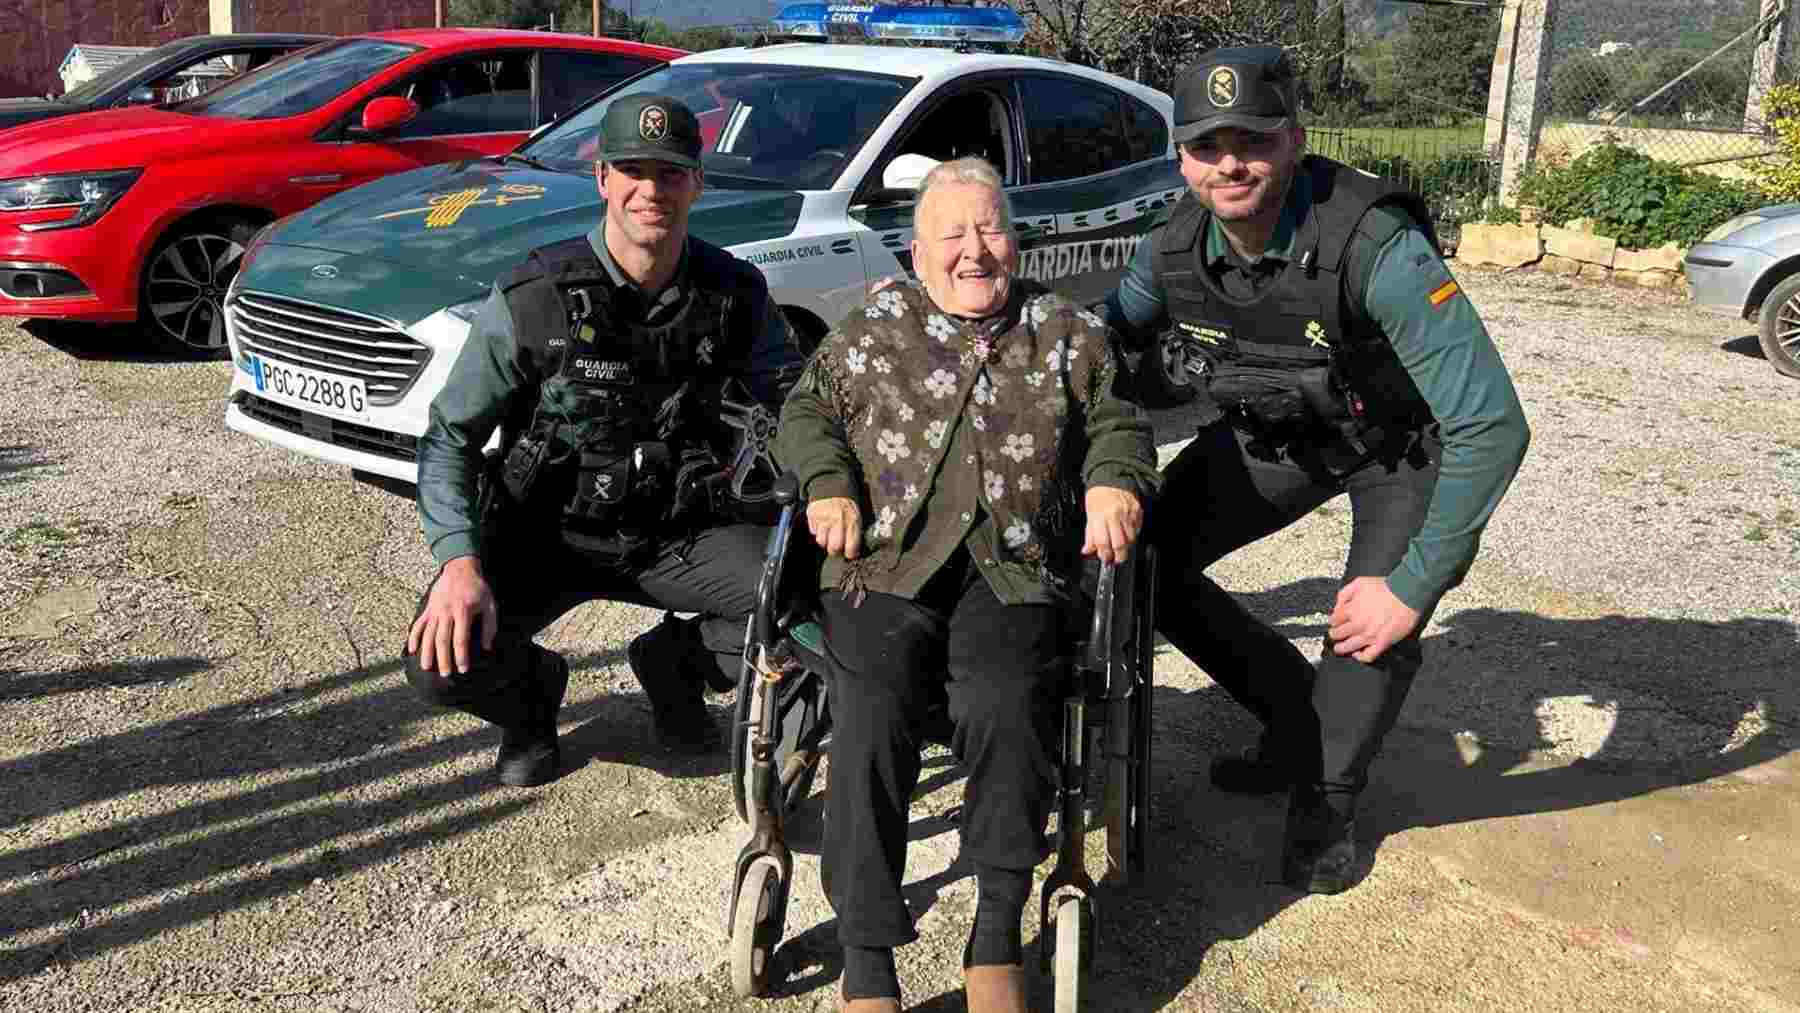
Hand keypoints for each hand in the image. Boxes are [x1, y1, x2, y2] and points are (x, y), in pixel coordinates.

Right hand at [406, 555, 497, 676]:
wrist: (460, 568)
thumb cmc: (477, 588)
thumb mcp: (490, 605)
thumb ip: (489, 626)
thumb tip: (487, 647)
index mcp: (463, 611)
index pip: (460, 638)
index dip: (461, 655)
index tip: (463, 669)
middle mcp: (446, 611)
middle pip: (442, 639)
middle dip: (443, 659)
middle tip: (445, 675)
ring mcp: (435, 610)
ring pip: (428, 634)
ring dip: (427, 652)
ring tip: (426, 667)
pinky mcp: (428, 609)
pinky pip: (418, 624)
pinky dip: (414, 637)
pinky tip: (412, 650)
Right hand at [806, 497, 863, 559]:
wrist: (832, 486)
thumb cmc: (847, 505)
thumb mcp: (857, 516)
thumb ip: (856, 532)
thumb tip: (855, 551)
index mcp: (853, 520)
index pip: (851, 547)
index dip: (850, 554)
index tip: (849, 554)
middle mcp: (838, 520)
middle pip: (834, 548)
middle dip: (835, 550)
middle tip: (837, 546)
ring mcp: (824, 518)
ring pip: (821, 541)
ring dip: (825, 540)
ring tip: (829, 533)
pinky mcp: (813, 516)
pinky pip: (813, 532)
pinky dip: (818, 531)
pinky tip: (823, 524)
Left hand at [1081, 486, 1142, 565]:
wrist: (1110, 481)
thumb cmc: (1098, 498)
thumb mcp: (1089, 516)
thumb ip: (1090, 536)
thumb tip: (1087, 550)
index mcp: (1100, 516)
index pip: (1103, 542)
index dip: (1104, 554)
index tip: (1105, 558)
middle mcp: (1114, 514)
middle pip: (1119, 543)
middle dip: (1119, 556)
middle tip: (1116, 559)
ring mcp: (1127, 512)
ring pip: (1131, 538)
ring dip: (1126, 546)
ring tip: (1121, 546)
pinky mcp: (1137, 510)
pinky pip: (1137, 529)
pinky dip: (1133, 535)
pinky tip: (1127, 534)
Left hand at [1327, 576, 1419, 663]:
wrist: (1407, 593)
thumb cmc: (1387, 587)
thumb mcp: (1359, 582)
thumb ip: (1344, 594)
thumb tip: (1337, 607)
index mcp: (1352, 610)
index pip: (1333, 620)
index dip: (1332, 621)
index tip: (1334, 622)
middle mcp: (1358, 624)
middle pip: (1338, 634)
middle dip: (1334, 634)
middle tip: (1335, 634)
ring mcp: (1370, 635)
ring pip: (1348, 647)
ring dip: (1341, 648)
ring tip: (1339, 648)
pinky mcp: (1382, 643)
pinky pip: (1368, 656)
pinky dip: (1360, 657)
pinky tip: (1357, 654)